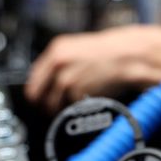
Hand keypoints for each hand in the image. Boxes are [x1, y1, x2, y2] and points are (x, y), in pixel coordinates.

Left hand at [25, 25, 160, 112]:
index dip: (36, 95)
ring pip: (53, 106)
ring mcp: (67, 80)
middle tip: (55, 108)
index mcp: (55, 51)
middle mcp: (57, 65)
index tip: (40, 100)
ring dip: (62, 110)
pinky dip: (77, 109)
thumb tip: (48, 82)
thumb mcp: (77, 50)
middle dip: (46, 106)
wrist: (129, 56)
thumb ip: (59, 64)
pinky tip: (86, 102)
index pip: (32, 82)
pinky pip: (71, 109)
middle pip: (37, 97)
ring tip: (75, 104)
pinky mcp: (79, 93)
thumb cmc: (109, 53)